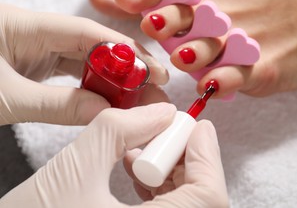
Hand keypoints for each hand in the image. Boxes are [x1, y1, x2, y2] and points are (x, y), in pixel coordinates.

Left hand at [0, 3, 168, 124]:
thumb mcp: (4, 100)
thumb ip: (59, 106)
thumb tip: (106, 112)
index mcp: (22, 25)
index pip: (87, 33)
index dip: (126, 52)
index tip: (153, 72)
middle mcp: (34, 32)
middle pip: (93, 45)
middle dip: (126, 68)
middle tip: (154, 90)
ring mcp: (34, 48)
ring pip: (85, 60)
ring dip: (112, 80)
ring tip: (138, 99)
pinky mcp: (33, 64)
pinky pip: (71, 73)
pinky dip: (92, 87)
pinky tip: (109, 99)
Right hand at [0, 103, 227, 207]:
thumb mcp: (73, 169)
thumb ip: (119, 131)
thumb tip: (161, 111)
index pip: (208, 197)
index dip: (208, 156)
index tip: (197, 124)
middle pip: (200, 199)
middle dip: (186, 159)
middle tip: (167, 131)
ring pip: (183, 204)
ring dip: (170, 171)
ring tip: (145, 145)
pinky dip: (156, 188)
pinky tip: (132, 165)